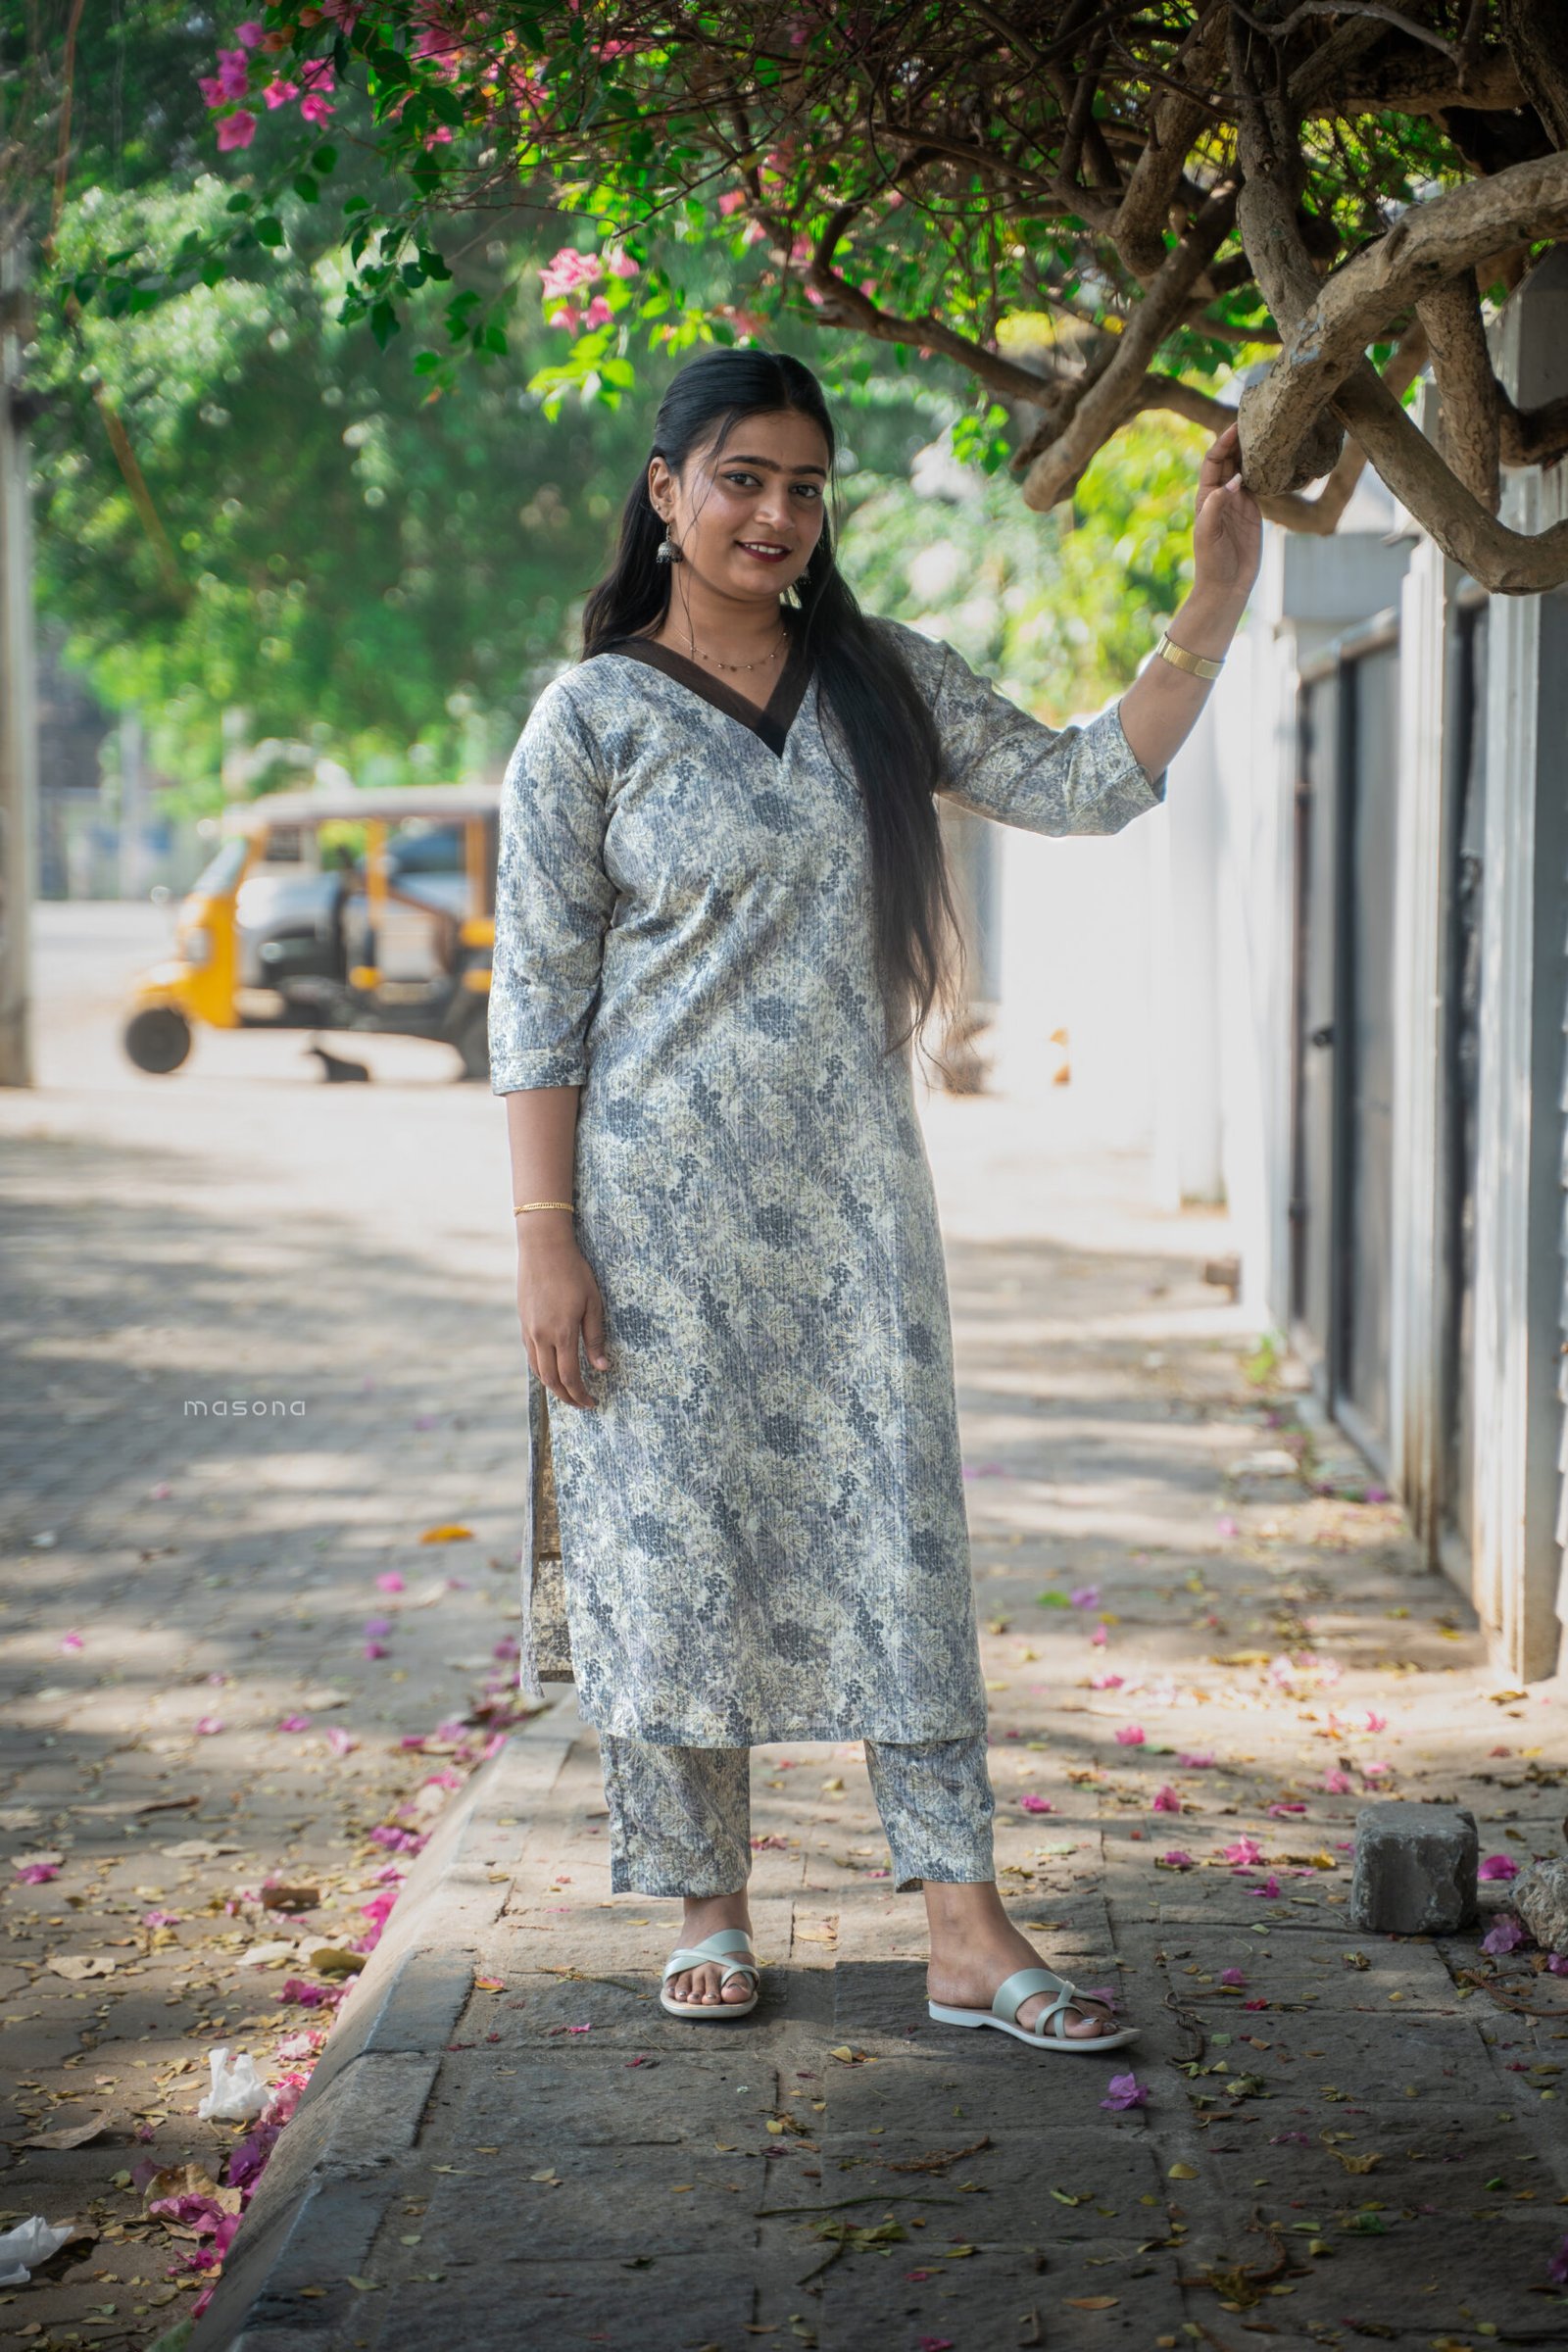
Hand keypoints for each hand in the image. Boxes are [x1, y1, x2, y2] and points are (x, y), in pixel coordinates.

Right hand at [516, 1225, 610, 1406]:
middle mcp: (541, 1336)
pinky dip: (542, 1369)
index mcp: (562, 1332)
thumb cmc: (574, 1272)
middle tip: (581, 1404)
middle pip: (551, 1379)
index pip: (570, 1376)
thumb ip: (595, 1338)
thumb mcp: (593, 1303)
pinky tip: (552, 1369)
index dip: (581, 1394)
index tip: (592, 1403)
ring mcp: (529, 1330)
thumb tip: (602, 1368)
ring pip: (538, 1370)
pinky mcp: (523, 1323)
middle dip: (566, 1397)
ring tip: (568, 1391)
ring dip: (552, 1386)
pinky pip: (531, 1355)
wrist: (543, 1248)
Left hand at [1192, 420, 1261, 605]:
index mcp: (1206, 496)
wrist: (1227, 585)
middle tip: (1254, 419)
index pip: (1213, 462)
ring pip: (1245, 468)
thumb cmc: (1211, 561)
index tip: (1236, 427)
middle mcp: (1221, 494)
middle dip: (1238, 439)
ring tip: (1266, 431)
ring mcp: (1238, 500)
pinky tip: (1274, 455)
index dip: (1222, 443)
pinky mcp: (1252, 510)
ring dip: (1252, 450)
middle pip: (1229, 459)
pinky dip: (1264, 468)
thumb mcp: (1208, 532)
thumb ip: (1217, 504)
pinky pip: (1259, 482)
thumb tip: (1234, 480)